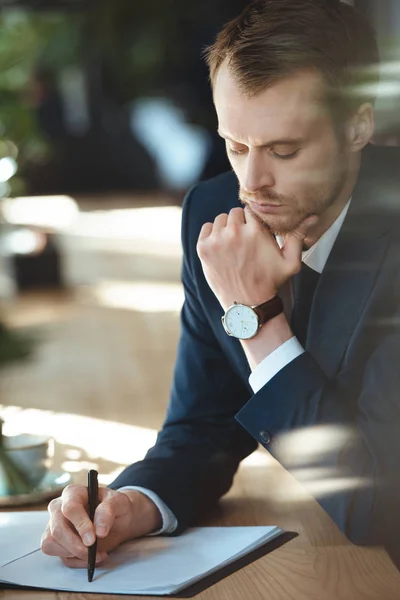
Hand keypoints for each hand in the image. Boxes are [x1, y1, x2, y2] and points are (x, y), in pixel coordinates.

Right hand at [41, 485, 161, 567]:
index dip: (80, 524)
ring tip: (95, 553)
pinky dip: (77, 561)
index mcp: (73, 493)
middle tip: (92, 552)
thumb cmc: (116, 506)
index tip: (92, 539)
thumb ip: (108, 510)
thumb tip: (99, 530)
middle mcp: (59, 509)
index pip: (70, 508)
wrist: (119, 519)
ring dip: (74, 554)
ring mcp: (55, 526)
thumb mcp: (119, 502)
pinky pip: (61, 557)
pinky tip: (92, 557)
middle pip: (57, 529)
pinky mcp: (58, 544)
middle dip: (74, 545)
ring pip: (51, 544)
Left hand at [196, 207, 316, 309]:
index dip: (253, 221)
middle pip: (235, 213)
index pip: (251, 210)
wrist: (248, 304)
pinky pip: (206, 228)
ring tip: (233, 245)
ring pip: (220, 219)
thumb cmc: (270, 282)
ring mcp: (216, 240)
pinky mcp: (203, 248)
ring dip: (226, 228)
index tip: (255, 232)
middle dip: (240, 223)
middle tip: (244, 241)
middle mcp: (234, 233)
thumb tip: (312, 216)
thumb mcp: (290, 262)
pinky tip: (221, 247)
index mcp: (255, 232)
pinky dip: (212, 234)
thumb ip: (298, 236)